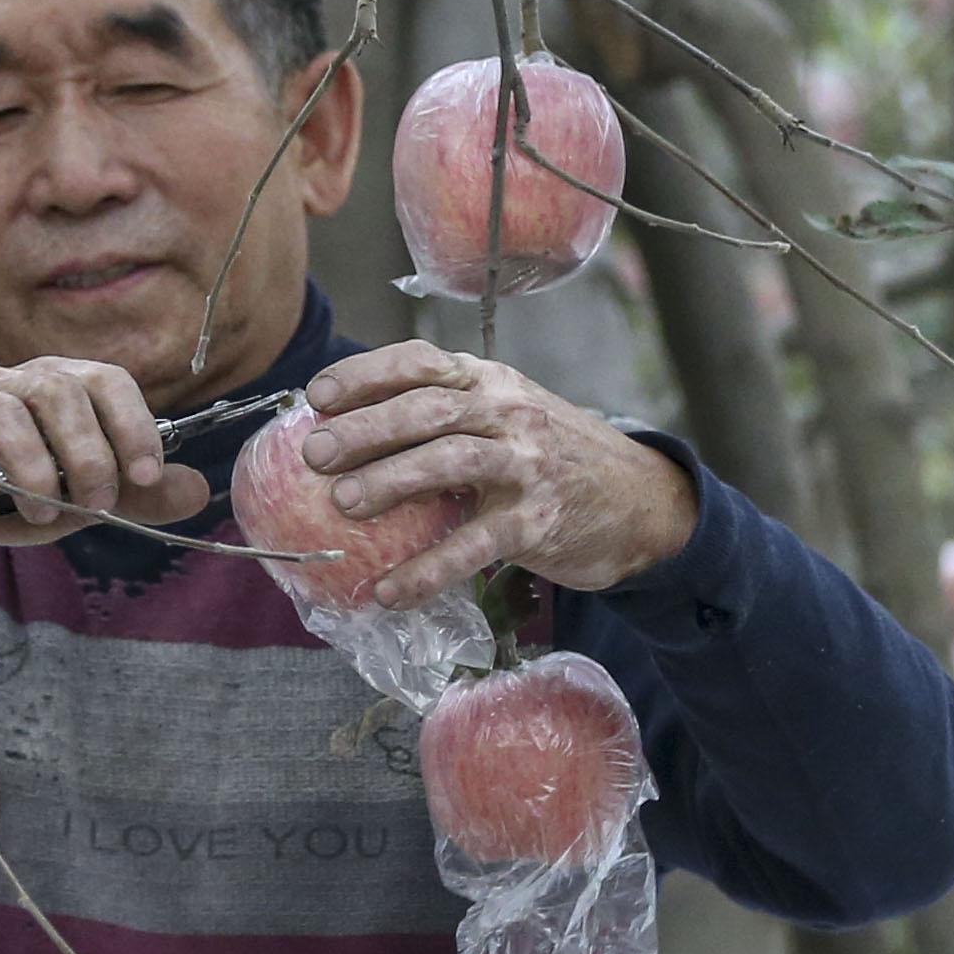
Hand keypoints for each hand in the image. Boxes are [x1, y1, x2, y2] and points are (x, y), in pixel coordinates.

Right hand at [0, 356, 212, 559]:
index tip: (146, 476)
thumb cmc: (5, 489)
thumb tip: (198, 490)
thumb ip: (132, 494)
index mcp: (55, 387)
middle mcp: (9, 385)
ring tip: (45, 516)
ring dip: (33, 469)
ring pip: (1, 413)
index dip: (132, 424)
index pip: (104, 380)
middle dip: (87, 453)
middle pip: (56, 391)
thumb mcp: (76, 495)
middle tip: (97, 506)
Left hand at [295, 343, 699, 601]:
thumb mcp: (504, 417)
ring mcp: (526, 465)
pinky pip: (474, 545)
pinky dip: (428, 569)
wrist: (639, 499)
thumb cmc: (549, 459)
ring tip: (342, 503)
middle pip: (428, 409)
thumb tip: (345, 432)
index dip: (366, 375)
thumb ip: (445, 415)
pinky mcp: (537, 522)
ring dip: (390, 480)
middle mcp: (508, 413)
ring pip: (450, 462)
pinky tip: (390, 590)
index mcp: (490, 381)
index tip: (316, 394)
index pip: (422, 363)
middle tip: (314, 453)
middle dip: (365, 429)